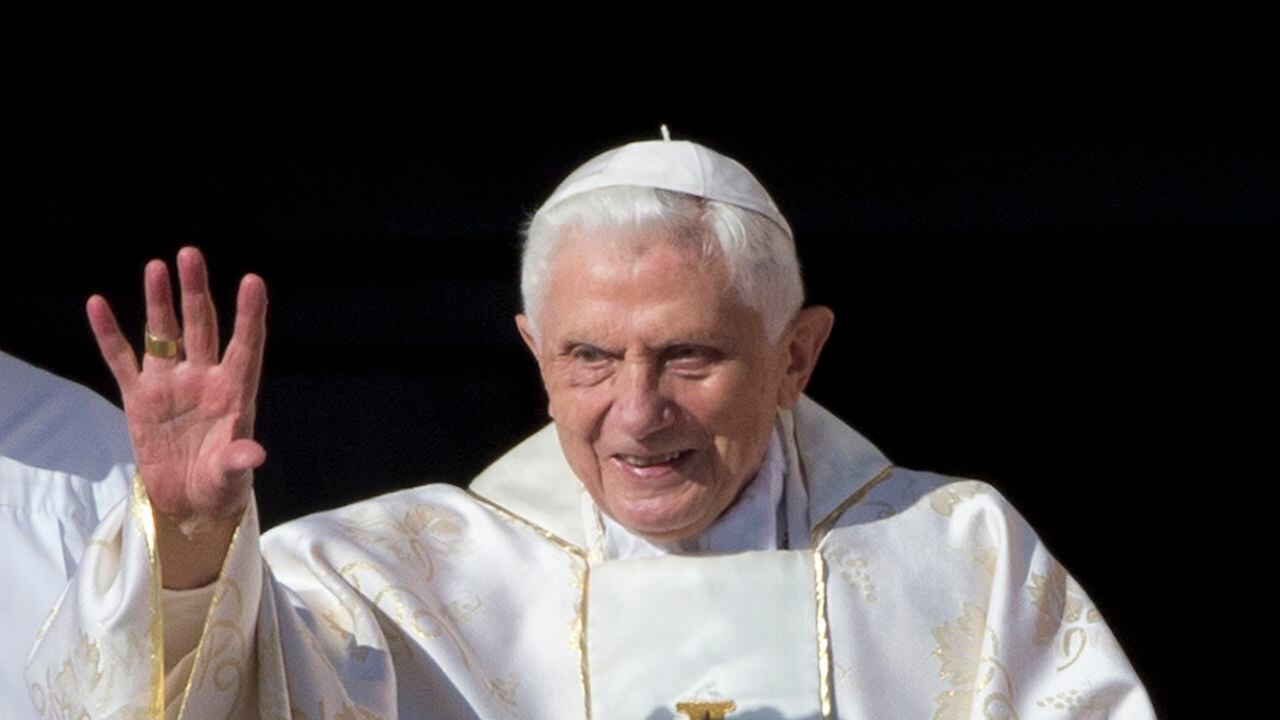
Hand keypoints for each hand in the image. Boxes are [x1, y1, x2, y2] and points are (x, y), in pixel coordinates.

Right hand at [88, 247, 266, 586]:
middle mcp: (204, 379)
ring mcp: (170, 385)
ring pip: (163, 335)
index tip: (253, 281)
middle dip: (195, 292)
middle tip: (190, 255)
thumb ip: (238, 461)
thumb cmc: (221, 486)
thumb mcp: (232, 477)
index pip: (245, 346)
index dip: (249, 315)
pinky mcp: (140, 399)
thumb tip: (253, 453)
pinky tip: (98, 304)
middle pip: (201, 327)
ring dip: (159, 302)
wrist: (189, 504)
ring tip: (156, 267)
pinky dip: (110, 335)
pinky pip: (122, 360)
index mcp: (235, 392)